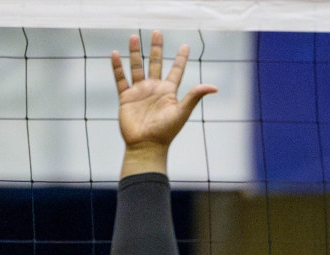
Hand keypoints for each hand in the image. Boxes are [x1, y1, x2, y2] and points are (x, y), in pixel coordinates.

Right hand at [110, 31, 216, 158]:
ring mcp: (140, 92)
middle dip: (156, 48)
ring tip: (134, 36)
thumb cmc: (166, 131)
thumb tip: (214, 87)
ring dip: (135, 53)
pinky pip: (120, 79)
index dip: (181, 59)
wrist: (146, 145)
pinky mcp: (126, 97)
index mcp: (169, 91)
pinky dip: (117, 67)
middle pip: (156, 63)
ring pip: (137, 67)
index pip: (176, 70)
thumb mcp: (182, 111)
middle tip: (157, 32)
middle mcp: (154, 89)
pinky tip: (115, 54)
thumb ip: (194, 96)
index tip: (185, 46)